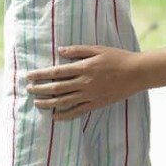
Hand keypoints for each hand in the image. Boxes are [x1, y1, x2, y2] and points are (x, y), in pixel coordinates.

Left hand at [26, 45, 141, 121]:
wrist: (137, 73)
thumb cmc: (118, 57)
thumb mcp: (98, 49)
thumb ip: (78, 50)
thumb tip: (60, 50)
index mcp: (84, 67)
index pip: (56, 72)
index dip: (41, 75)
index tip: (29, 76)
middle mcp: (84, 83)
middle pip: (57, 88)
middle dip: (40, 89)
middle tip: (28, 89)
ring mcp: (90, 95)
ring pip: (64, 101)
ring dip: (48, 102)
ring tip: (37, 103)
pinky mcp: (96, 104)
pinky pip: (77, 111)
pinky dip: (65, 115)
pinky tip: (56, 116)